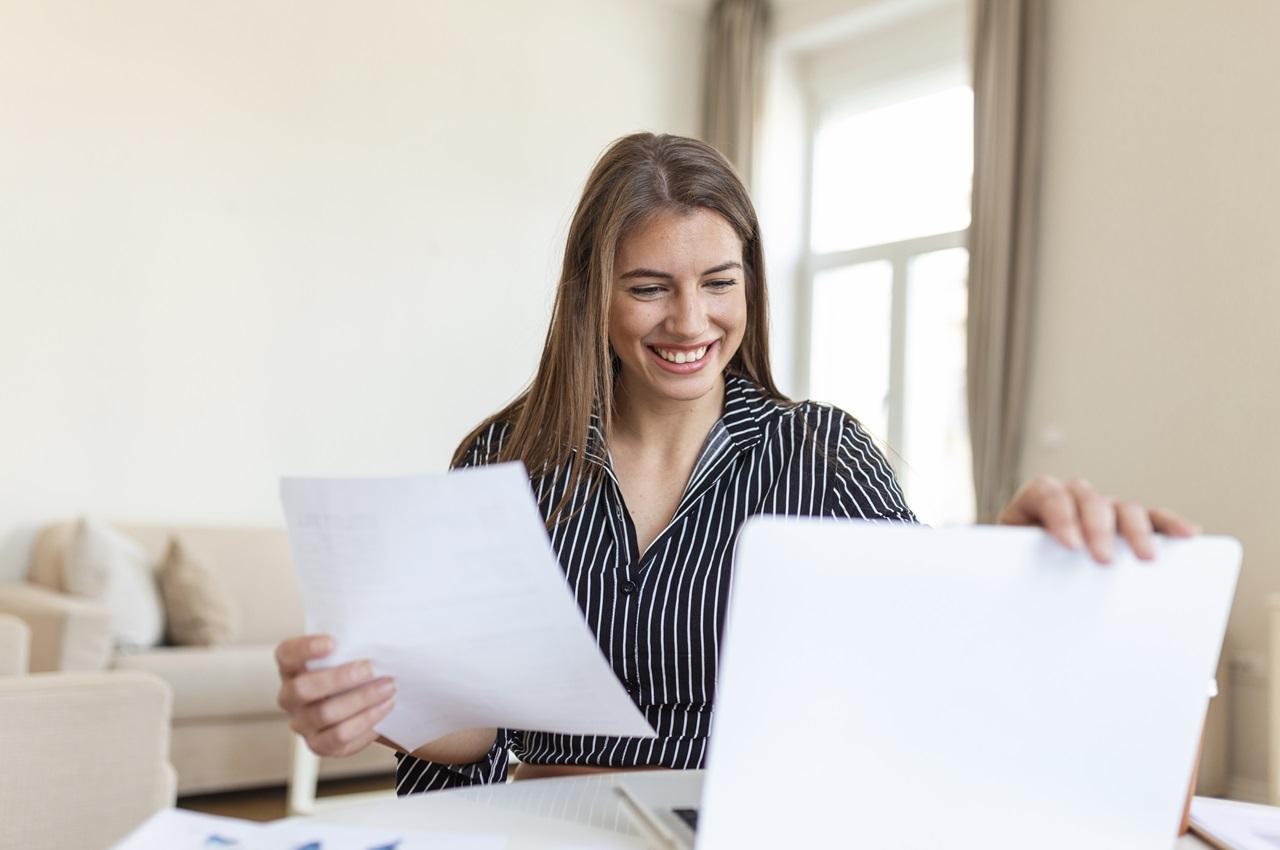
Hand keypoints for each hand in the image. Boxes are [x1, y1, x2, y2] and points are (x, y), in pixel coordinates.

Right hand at [275, 634, 396, 756]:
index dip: (306, 648)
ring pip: (326, 714)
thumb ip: (352, 641)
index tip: (334, 642)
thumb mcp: (346, 652)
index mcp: (291, 668)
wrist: (358, 701)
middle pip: (304, 689)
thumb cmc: (351, 669)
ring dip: (362, 700)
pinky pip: (340, 738)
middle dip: (340, 678)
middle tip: (370, 668)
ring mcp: (302, 723)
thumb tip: (380, 626)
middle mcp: (290, 697)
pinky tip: (384, 708)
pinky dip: (366, 722)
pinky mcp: (318, 744)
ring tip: (389, 688)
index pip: (286, 654)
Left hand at [996, 475, 1199, 562]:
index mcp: (1033, 504)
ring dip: (1135, 531)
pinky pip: (1152, 517)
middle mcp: (1070, 499)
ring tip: (1146, 558)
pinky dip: (1169, 524)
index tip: (1069, 545)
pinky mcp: (1126, 523)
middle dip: (1097, 529)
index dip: (1059, 514)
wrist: (1021, 577)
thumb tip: (1023, 592)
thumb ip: (1018, 568)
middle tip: (1103, 560)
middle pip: (1088, 499)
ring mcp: (1100, 509)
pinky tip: (1189, 535)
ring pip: (1122, 507)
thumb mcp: (1012, 567)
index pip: (1047, 493)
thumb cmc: (1017, 573)